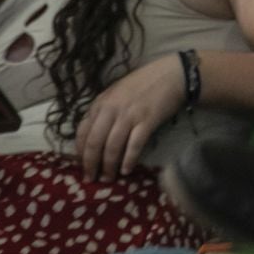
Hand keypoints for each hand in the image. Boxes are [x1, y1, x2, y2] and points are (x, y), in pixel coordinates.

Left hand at [77, 55, 182, 179]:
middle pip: (95, 143)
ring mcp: (130, 115)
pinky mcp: (147, 121)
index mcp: (101, 102)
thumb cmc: (145, 83)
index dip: (80, 152)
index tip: (82, 165)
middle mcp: (111, 110)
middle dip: (91, 164)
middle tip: (92, 179)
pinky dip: (129, 160)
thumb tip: (94, 135)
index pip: (82, 132)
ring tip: (109, 178)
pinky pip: (134, 145)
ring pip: (112, 147)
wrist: (173, 74)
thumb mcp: (117, 93)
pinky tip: (126, 170)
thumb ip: (104, 110)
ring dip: (109, 166)